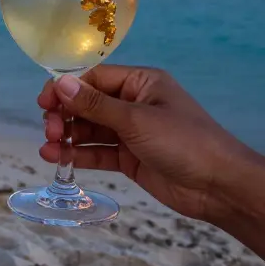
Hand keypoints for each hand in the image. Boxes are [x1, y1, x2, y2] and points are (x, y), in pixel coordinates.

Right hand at [37, 65, 252, 223]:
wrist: (220, 187)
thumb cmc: (185, 142)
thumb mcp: (137, 120)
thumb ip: (96, 104)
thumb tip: (60, 83)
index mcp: (141, 83)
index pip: (94, 78)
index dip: (66, 89)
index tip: (44, 103)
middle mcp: (134, 104)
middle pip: (88, 104)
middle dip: (66, 115)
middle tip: (51, 130)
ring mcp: (132, 133)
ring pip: (90, 130)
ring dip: (68, 136)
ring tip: (49, 147)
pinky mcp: (130, 159)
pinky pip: (98, 152)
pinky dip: (78, 154)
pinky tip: (57, 158)